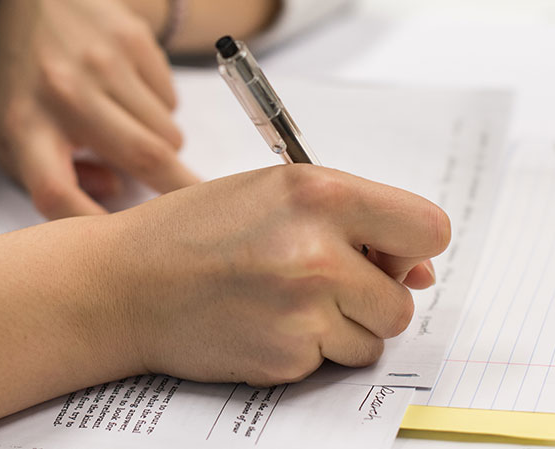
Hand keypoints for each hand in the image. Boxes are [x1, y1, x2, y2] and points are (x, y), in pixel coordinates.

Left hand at [0, 0, 198, 218]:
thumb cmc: (29, 81)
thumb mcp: (16, 131)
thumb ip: (54, 176)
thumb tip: (114, 197)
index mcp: (23, 125)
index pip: (56, 190)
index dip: (92, 226)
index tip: (123, 256)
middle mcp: (62, 91)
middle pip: (142, 158)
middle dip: (181, 195)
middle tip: (205, 223)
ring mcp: (101, 62)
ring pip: (165, 134)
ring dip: (162, 149)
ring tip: (132, 135)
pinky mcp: (133, 39)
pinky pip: (170, 101)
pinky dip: (161, 112)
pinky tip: (133, 95)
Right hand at [94, 165, 448, 385]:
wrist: (125, 284)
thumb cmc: (198, 230)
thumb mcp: (277, 193)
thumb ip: (354, 219)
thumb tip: (423, 272)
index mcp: (321, 194)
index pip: (429, 229)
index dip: (412, 246)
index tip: (389, 252)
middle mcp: (317, 251)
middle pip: (403, 298)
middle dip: (372, 295)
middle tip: (319, 279)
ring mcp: (303, 310)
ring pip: (374, 337)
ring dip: (343, 327)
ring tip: (284, 299)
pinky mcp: (287, 356)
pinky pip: (331, 361)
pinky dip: (307, 348)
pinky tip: (263, 322)